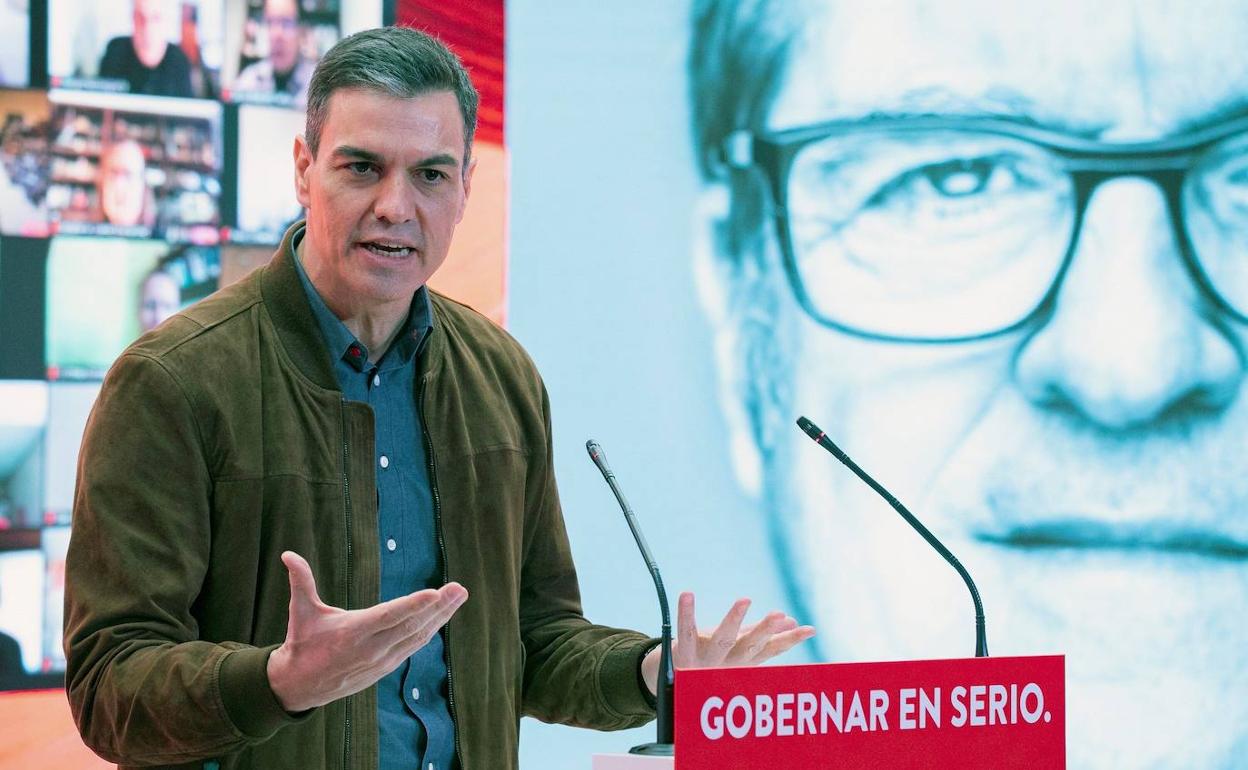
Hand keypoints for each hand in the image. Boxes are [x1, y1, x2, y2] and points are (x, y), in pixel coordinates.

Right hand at [266, 551, 468, 712]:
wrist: (300, 686)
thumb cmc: (302, 643)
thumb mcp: (300, 612)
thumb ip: (300, 582)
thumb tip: (288, 554)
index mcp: (352, 633)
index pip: (389, 615)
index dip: (413, 604)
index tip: (435, 592)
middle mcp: (371, 649)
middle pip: (411, 625)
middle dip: (439, 606)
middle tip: (459, 588)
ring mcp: (382, 661)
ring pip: (418, 636)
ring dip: (441, 616)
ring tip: (459, 595)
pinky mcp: (386, 668)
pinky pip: (414, 646)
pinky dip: (430, 630)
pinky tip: (443, 615)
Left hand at [641, 593, 815, 694]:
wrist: (669, 678)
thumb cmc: (711, 659)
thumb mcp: (738, 649)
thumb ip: (762, 635)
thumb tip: (791, 620)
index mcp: (743, 663)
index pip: (770, 651)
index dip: (790, 640)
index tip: (810, 629)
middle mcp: (726, 665)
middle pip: (748, 647)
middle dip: (764, 631)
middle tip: (778, 615)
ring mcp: (705, 660)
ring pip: (722, 640)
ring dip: (734, 620)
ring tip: (745, 599)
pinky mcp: (684, 651)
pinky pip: (685, 630)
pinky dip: (686, 612)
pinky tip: (688, 594)